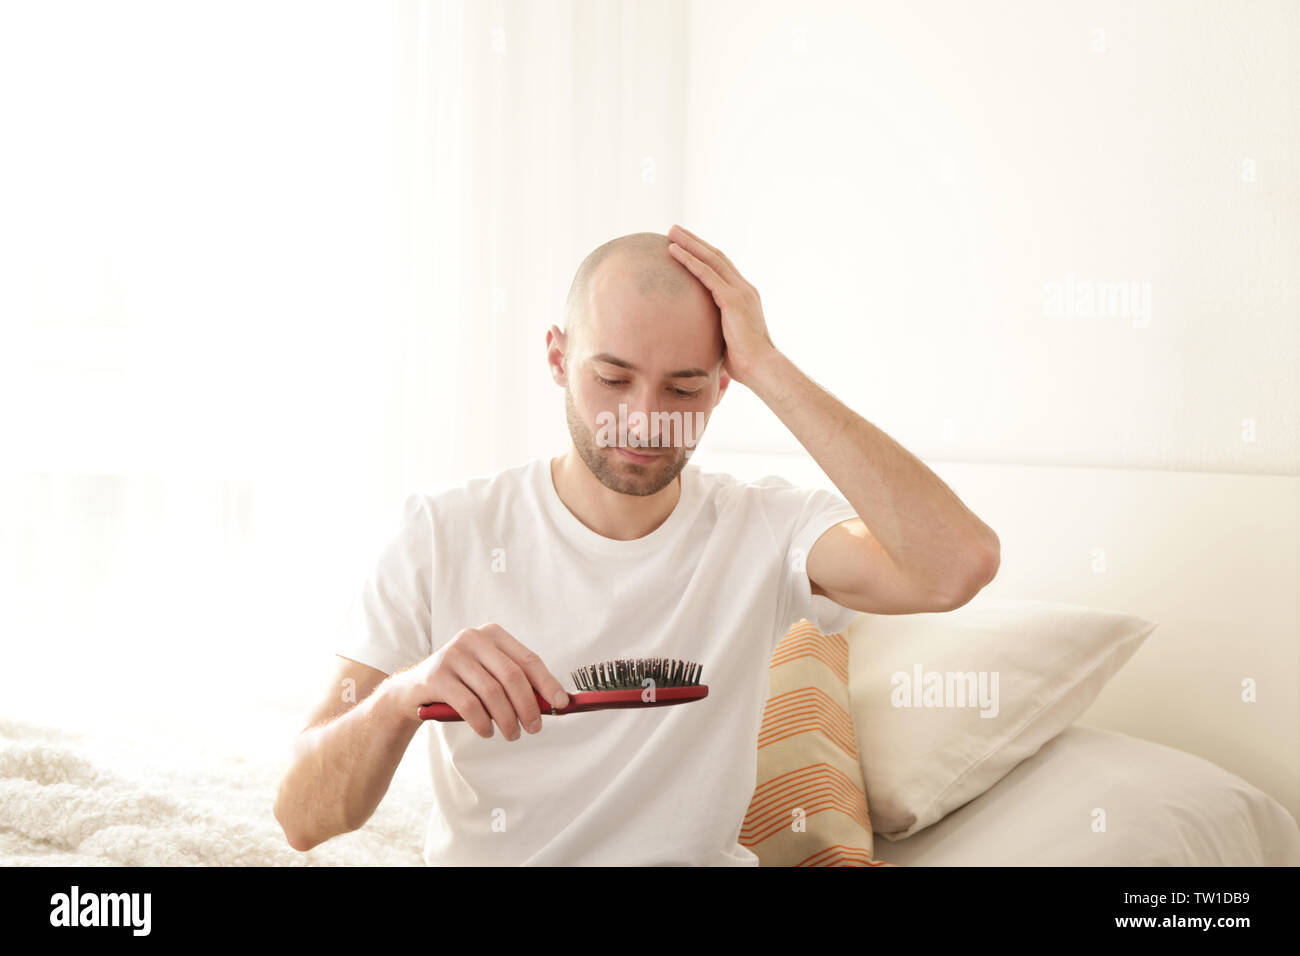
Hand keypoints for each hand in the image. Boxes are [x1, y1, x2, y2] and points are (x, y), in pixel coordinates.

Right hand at [391, 623, 569, 739]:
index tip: (561, 704)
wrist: (413, 690)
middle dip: (528, 706)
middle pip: (512, 676)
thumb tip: (552, 703)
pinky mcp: (436, 676)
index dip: (547, 683)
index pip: (528, 660)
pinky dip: (483, 723)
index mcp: (492, 634)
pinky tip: (487, 732)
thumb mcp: (489, 675)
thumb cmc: (462, 684)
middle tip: (534, 728)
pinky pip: (469, 705)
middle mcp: (473, 638)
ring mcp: (453, 655)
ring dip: (507, 719)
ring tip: (512, 734)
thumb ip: (516, 684)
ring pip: (492, 692)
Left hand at [667, 223, 777, 385]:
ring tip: (671, 232)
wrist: (761, 367)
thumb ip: (716, 333)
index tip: (689, 245)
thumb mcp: (727, 341)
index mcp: (745, 297)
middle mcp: (744, 288)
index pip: (723, 268)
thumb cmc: (745, 363)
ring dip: (689, 244)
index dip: (705, 255)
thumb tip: (698, 342)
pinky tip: (674, 251)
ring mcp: (739, 292)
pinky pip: (706, 274)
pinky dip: (689, 261)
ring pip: (710, 259)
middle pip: (716, 257)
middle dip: (695, 242)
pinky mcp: (732, 299)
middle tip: (676, 230)